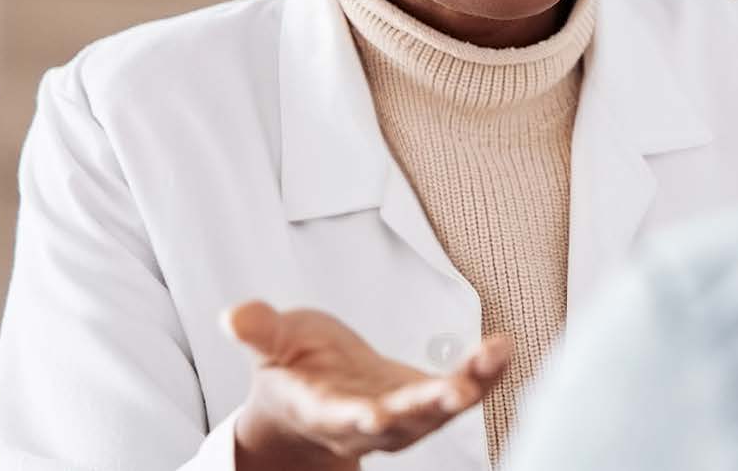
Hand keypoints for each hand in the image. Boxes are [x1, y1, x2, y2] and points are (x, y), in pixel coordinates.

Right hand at [223, 300, 511, 470]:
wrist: (314, 395)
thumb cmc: (293, 367)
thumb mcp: (272, 343)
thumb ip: (259, 332)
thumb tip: (233, 315)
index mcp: (322, 410)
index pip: (341, 417)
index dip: (358, 417)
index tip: (374, 413)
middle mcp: (367, 422)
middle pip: (401, 422)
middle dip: (429, 408)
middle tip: (459, 391)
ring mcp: (403, 417)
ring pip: (439, 411)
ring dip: (471, 386)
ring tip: (494, 356)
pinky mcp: (428, 401)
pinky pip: (462, 391)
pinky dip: (485, 374)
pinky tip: (503, 349)